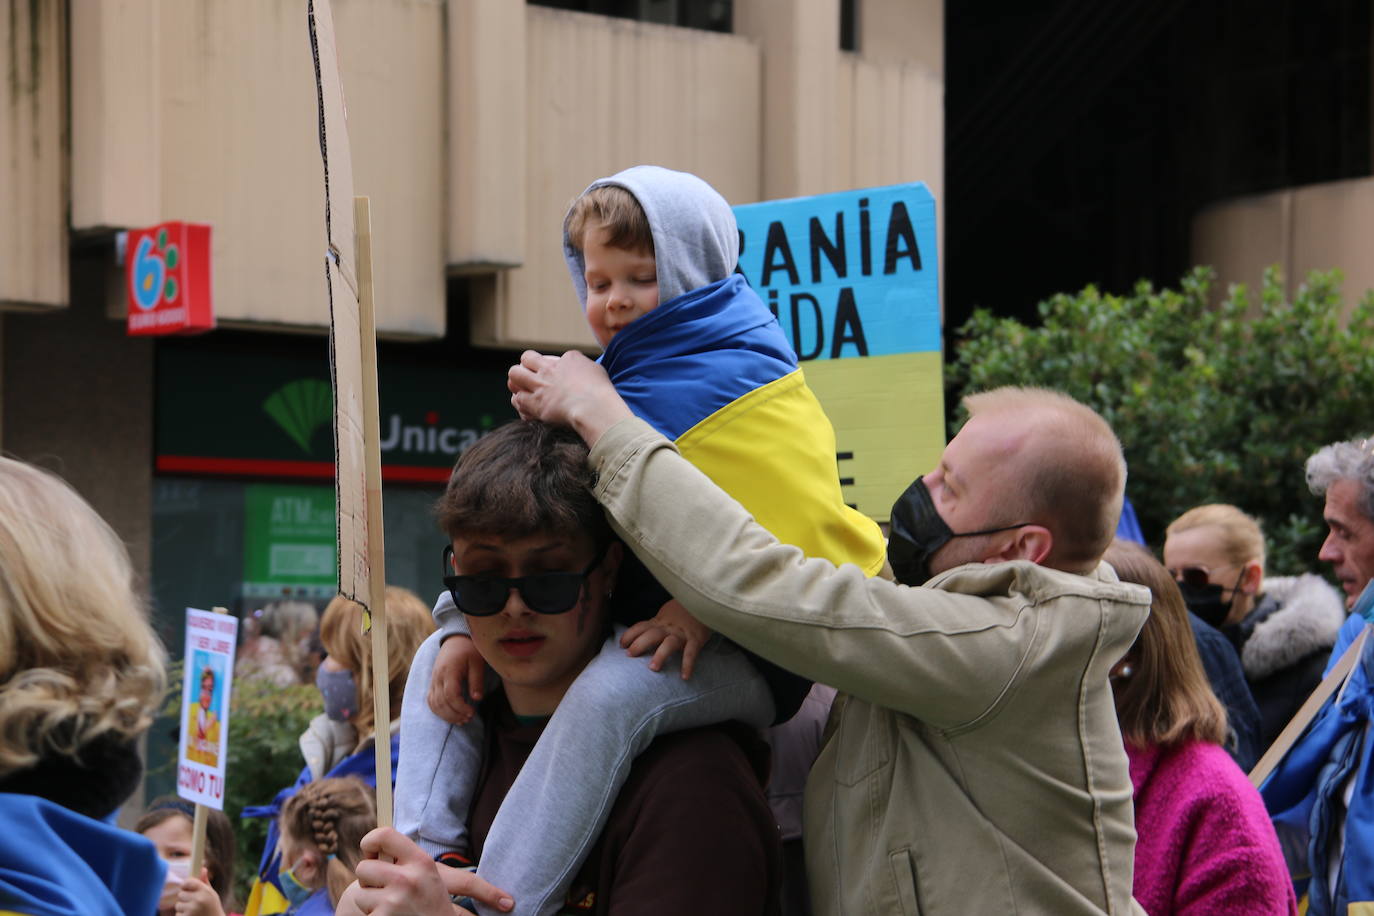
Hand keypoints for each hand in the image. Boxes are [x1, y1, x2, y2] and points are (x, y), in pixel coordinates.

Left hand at [174, 869, 224, 915]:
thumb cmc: (213, 907)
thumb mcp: (212, 894)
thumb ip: (205, 882)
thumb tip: (203, 868)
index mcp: (205, 891)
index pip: (188, 882)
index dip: (185, 884)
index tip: (185, 887)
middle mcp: (199, 899)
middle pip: (180, 894)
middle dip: (184, 898)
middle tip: (192, 902)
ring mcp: (192, 910)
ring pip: (178, 905)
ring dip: (182, 908)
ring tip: (192, 911)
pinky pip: (178, 914)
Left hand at [347, 827, 513, 914]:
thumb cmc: (432, 904)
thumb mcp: (428, 874)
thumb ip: (406, 858)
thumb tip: (374, 845)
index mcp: (421, 862)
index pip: (384, 835)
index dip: (370, 841)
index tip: (371, 854)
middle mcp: (407, 880)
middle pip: (363, 867)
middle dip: (368, 880)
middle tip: (383, 888)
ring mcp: (393, 902)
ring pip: (360, 895)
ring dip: (370, 902)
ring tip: (391, 907)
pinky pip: (365, 914)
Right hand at [427, 635, 485, 724]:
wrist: (455, 639)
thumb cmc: (469, 650)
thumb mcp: (477, 662)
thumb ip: (476, 680)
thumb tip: (477, 699)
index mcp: (449, 671)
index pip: (451, 695)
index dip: (460, 707)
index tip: (472, 712)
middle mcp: (438, 677)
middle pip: (441, 702)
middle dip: (455, 714)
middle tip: (469, 719)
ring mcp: (434, 680)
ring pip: (434, 704)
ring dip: (447, 715)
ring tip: (462, 720)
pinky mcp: (433, 683)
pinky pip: (431, 700)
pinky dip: (439, 711)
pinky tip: (451, 715)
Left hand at [507, 350, 632, 445]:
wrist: (594, 408)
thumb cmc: (601, 392)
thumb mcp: (596, 371)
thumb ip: (584, 367)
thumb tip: (581, 369)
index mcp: (567, 359)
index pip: (549, 356)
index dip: (544, 365)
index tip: (549, 374)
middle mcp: (550, 370)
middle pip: (525, 359)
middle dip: (525, 367)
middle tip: (530, 379)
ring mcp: (540, 386)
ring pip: (514, 375)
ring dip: (518, 382)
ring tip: (524, 391)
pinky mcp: (535, 404)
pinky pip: (517, 399)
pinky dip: (520, 402)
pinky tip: (527, 407)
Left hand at [620, 598, 712, 678]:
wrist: (704, 601)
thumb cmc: (683, 612)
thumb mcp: (666, 614)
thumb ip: (655, 624)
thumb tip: (639, 636)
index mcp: (660, 621)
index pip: (641, 626)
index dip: (630, 635)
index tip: (621, 644)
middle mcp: (668, 627)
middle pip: (651, 634)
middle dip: (639, 644)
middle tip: (630, 655)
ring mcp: (682, 634)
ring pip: (669, 643)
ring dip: (660, 655)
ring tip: (653, 668)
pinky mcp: (696, 639)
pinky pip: (691, 653)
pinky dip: (688, 664)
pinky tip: (685, 676)